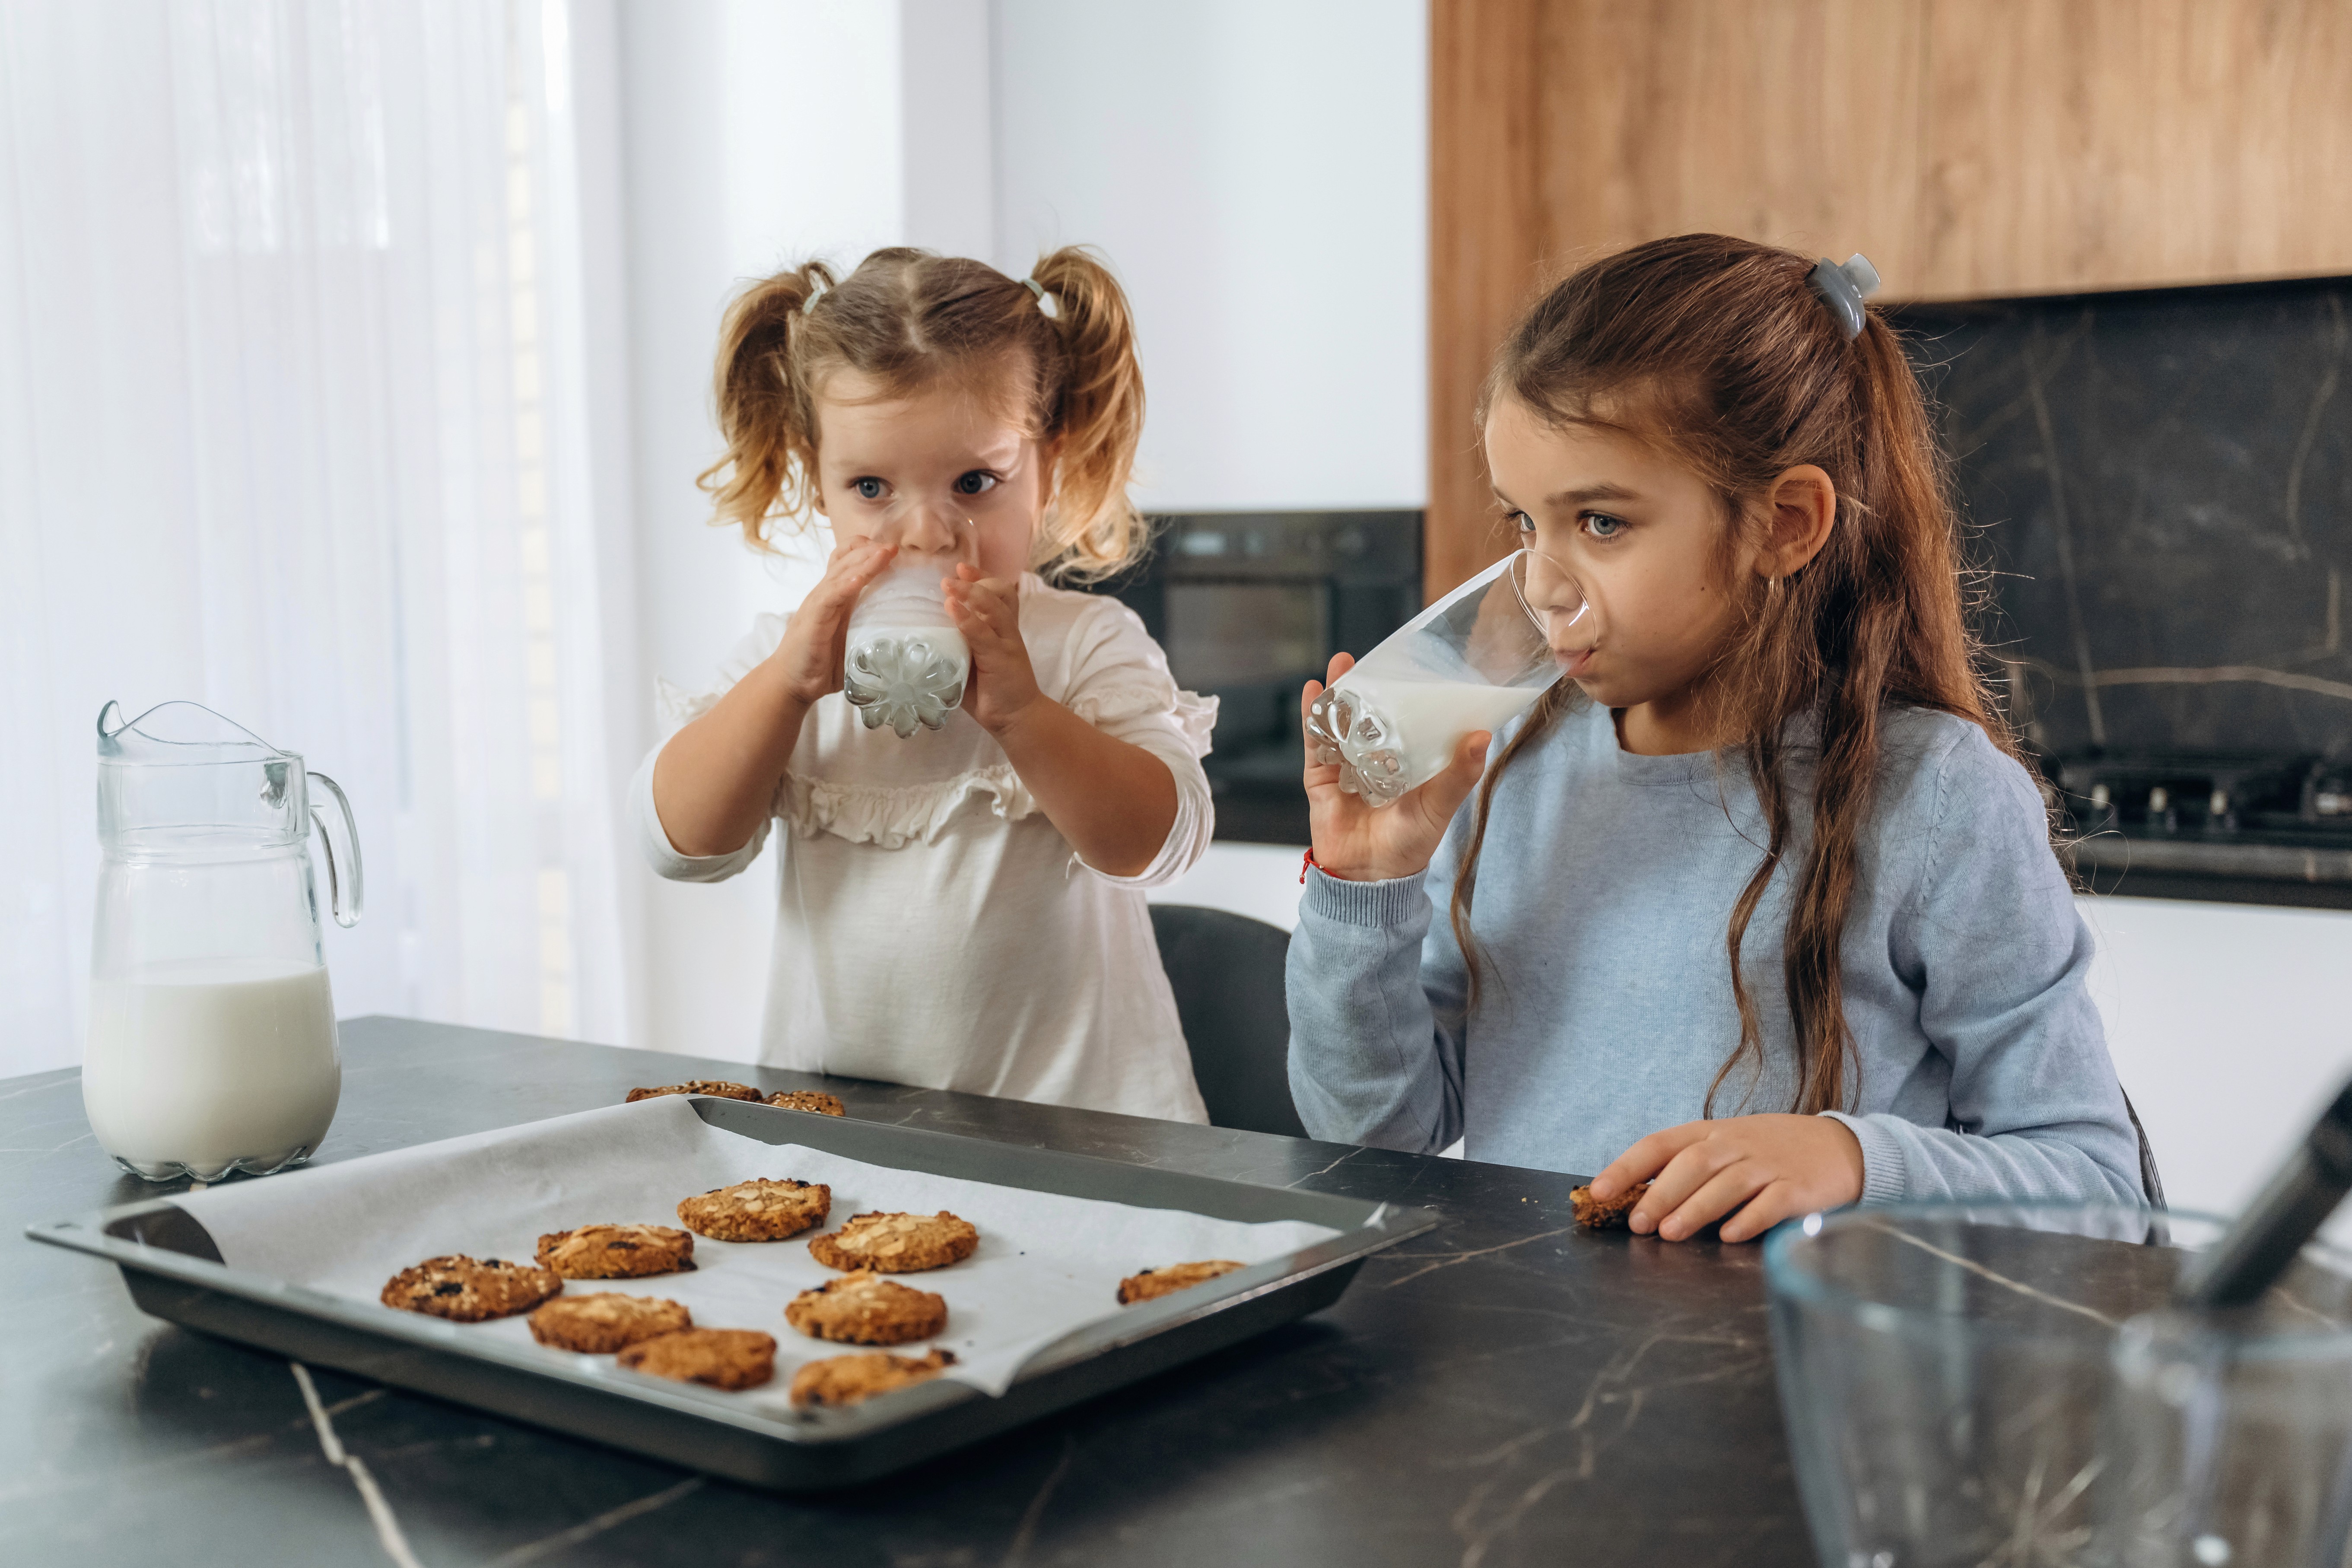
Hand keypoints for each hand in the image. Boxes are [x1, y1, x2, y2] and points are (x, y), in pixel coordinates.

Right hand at [769, 535, 897, 704]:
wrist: (792, 682)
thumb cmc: (824, 663)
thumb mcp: (854, 640)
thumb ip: (873, 630)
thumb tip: (909, 635)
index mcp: (836, 596)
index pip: (847, 561)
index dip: (867, 550)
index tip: (893, 550)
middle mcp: (826, 594)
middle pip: (846, 560)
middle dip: (871, 551)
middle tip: (895, 547)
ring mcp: (817, 604)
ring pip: (840, 574)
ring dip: (864, 563)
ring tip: (884, 554)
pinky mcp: (812, 620)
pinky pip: (829, 597)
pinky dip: (844, 587)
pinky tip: (859, 580)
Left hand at [944, 565, 1042, 734]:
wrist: (1015, 717)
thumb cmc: (990, 690)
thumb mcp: (972, 660)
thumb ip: (959, 643)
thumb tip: (924, 630)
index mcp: (1002, 628)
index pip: (998, 592)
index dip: (981, 577)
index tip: (960, 569)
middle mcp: (1007, 630)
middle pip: (1001, 592)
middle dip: (976, 580)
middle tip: (949, 578)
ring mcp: (1007, 643)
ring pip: (994, 607)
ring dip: (971, 593)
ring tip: (948, 586)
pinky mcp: (1001, 658)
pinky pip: (984, 634)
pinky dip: (968, 619)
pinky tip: (952, 609)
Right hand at [1301, 652, 1489, 882]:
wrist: (1370, 876)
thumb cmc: (1411, 843)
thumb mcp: (1440, 805)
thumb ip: (1459, 773)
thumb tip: (1481, 736)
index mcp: (1407, 762)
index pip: (1405, 721)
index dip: (1404, 695)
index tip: (1406, 667)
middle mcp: (1375, 760)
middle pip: (1368, 716)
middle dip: (1365, 687)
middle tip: (1366, 658)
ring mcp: (1346, 766)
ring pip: (1340, 723)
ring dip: (1337, 694)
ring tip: (1341, 664)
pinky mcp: (1321, 778)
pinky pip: (1315, 743)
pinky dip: (1311, 718)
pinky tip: (1311, 692)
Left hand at [1588, 1114, 1864, 1243]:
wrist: (1841, 1148)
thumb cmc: (1769, 1153)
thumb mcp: (1726, 1147)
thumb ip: (1686, 1168)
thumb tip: (1635, 1200)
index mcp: (1710, 1133)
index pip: (1659, 1144)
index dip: (1626, 1166)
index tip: (1598, 1191)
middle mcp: (1736, 1144)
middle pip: (1692, 1164)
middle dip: (1661, 1194)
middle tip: (1638, 1224)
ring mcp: (1769, 1165)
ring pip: (1727, 1183)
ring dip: (1695, 1209)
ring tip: (1669, 1234)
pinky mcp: (1799, 1189)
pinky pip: (1771, 1204)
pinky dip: (1749, 1219)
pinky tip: (1729, 1236)